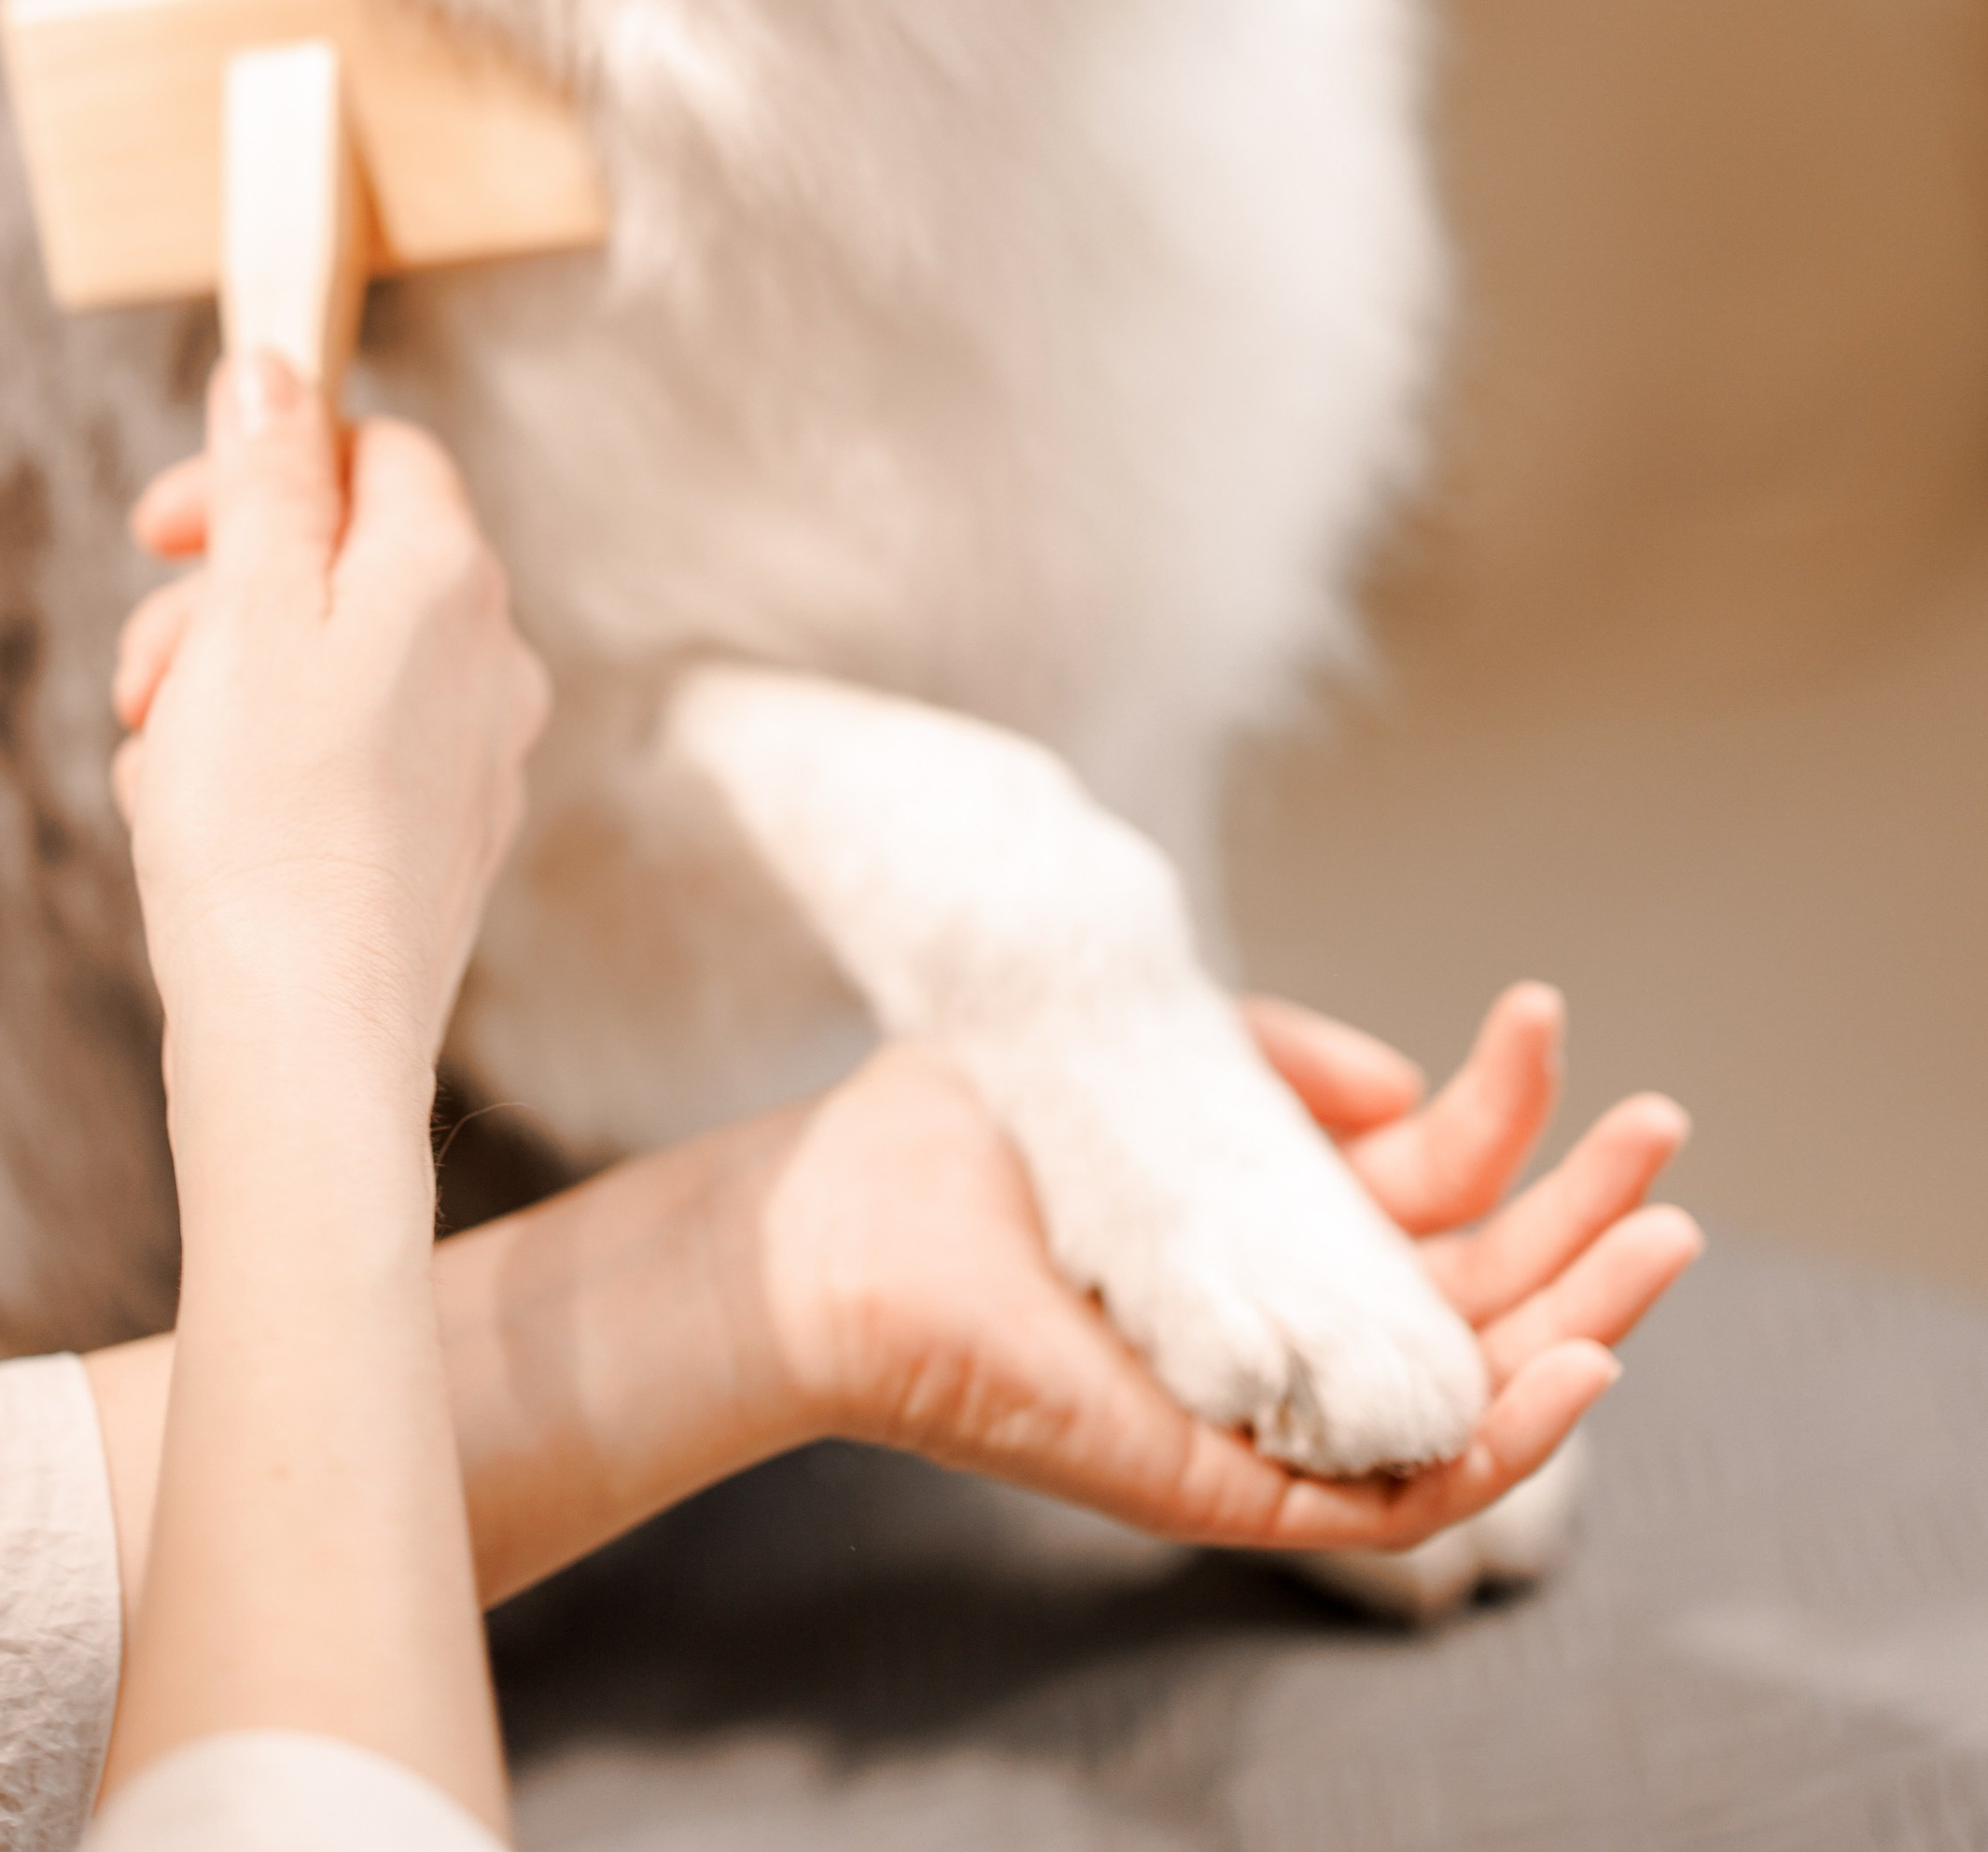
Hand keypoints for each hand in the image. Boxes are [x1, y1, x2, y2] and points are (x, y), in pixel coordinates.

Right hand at [114, 357, 549, 1086]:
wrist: (303, 1038)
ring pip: (323, 668)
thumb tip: (275, 369)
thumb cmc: (266, 820)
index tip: (159, 529)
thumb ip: (269, 478)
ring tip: (164, 768)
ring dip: (222, 693)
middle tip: (145, 673)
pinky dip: (257, 771)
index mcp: (451, 575)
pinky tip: (199, 828)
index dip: (259, 469)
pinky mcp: (442, 842)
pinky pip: (336, 759)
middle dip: (219, 602)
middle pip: (338, 563)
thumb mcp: (247, 608)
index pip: (375, 450)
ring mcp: (476, 755)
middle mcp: (492, 655)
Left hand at [749, 988, 1695, 1549]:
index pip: (1434, 1176)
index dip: (1505, 1102)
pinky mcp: (1231, 1480)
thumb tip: (1410, 1086)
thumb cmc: (964, 1137)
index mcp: (1276, 1216)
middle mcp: (1291, 1314)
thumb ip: (1283, 1065)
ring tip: (1662, 1238)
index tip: (1544, 1007)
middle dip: (1587, 1215)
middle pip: (1483, 1289)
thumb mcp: (1155, 1053)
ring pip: (1470, 1400)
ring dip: (1582, 1324)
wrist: (835, 1227)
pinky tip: (1571, 1361)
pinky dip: (1498, 1441)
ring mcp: (1272, 1402)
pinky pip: (1396, 1494)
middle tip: (1665, 1133)